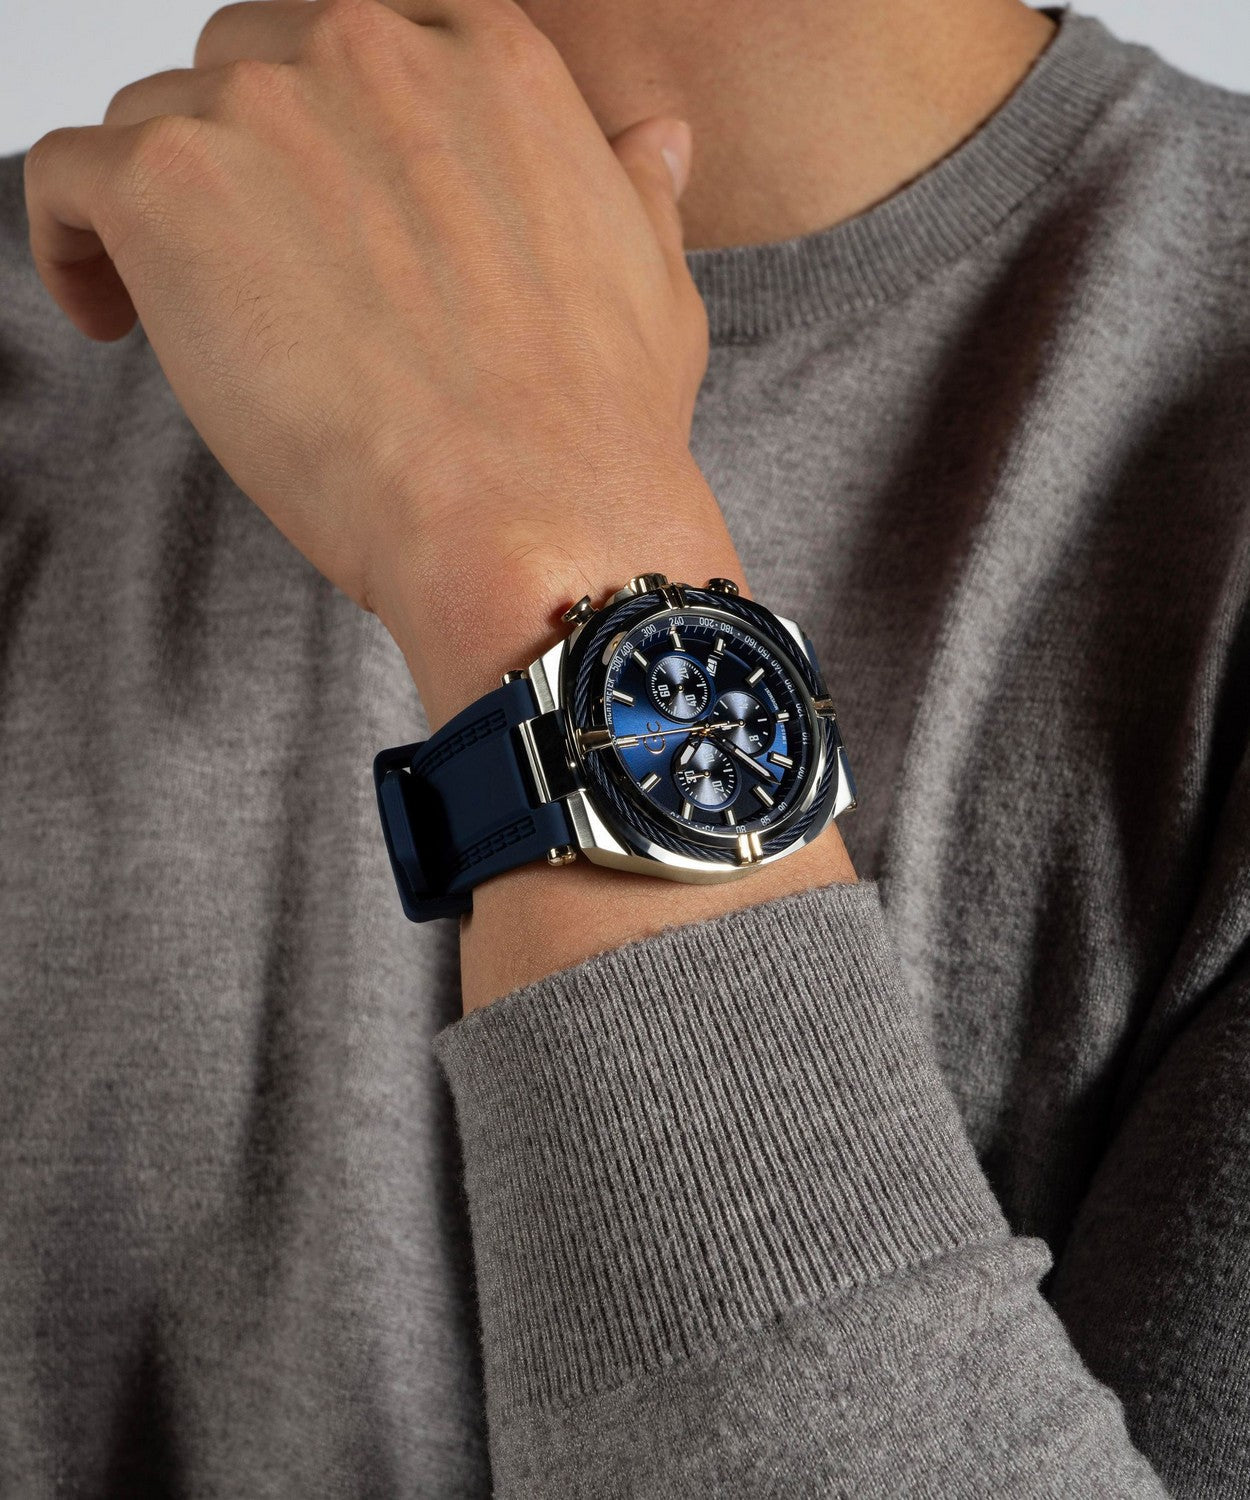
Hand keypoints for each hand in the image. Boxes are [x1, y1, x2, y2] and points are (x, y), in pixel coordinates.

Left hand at [23, 0, 737, 725]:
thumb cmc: (594, 424)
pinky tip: (111, 314)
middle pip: (249, 75)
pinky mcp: (170, 188)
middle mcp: (370, 50)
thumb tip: (650, 142)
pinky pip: (66, 178)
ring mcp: (263, 110)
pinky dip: (70, 242)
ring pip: (158, 125)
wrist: (532, 513)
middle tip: (259, 276)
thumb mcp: (651, 281)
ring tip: (186, 317)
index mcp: (485, 59)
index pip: (362, 48)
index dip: (330, 131)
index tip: (322, 207)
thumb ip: (628, 190)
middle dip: (247, 167)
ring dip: (167, 213)